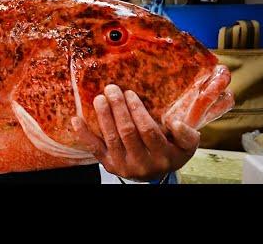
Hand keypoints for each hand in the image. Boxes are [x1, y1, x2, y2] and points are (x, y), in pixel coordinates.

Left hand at [71, 84, 200, 180]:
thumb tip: (175, 122)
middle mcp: (142, 164)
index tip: (130, 94)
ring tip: (100, 98)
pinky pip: (94, 149)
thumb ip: (186, 135)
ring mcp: (123, 165)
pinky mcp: (109, 165)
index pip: (148, 131)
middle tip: (112, 89)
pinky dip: (84, 134)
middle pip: (128, 133)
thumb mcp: (185, 146)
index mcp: (163, 156)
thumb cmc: (170, 151)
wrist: (154, 173)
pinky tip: (76, 120)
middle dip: (118, 109)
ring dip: (103, 116)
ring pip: (111, 138)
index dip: (138, 112)